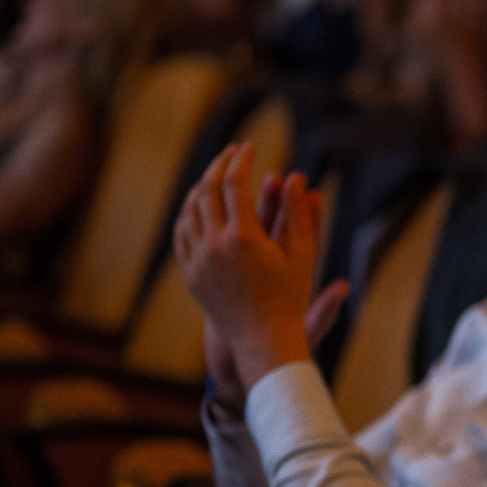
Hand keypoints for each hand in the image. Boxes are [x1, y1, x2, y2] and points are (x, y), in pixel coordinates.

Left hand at [176, 143, 341, 391]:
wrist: (264, 339)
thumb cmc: (291, 296)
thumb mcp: (303, 253)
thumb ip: (299, 212)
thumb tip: (297, 176)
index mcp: (244, 237)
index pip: (235, 182)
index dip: (241, 160)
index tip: (248, 147)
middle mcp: (215, 246)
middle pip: (207, 189)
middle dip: (219, 165)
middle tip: (231, 153)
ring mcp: (198, 260)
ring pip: (190, 209)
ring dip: (202, 186)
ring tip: (216, 175)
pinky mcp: (190, 273)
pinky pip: (182, 233)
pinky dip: (190, 213)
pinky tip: (200, 205)